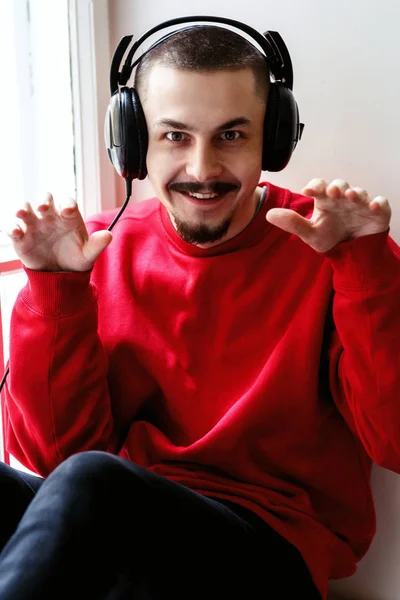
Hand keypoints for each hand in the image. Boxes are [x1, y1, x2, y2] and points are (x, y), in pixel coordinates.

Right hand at [8, 193, 111, 270]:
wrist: (60, 275)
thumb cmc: (76, 259)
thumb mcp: (88, 254)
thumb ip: (97, 244)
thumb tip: (109, 235)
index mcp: (68, 217)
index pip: (68, 204)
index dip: (67, 204)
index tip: (67, 210)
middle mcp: (50, 217)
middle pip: (45, 199)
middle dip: (43, 200)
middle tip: (43, 207)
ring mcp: (35, 225)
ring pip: (26, 209)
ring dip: (23, 208)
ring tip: (23, 213)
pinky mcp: (21, 238)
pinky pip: (14, 228)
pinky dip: (12, 227)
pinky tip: (17, 232)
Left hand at [266, 178, 390, 252]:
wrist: (351, 254)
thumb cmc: (330, 238)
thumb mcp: (310, 233)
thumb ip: (292, 223)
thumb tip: (268, 214)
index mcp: (326, 201)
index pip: (319, 186)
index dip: (315, 185)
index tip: (307, 190)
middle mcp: (343, 199)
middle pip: (340, 186)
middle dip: (337, 187)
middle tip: (332, 192)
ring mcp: (360, 204)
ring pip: (359, 192)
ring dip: (356, 193)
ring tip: (351, 196)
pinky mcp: (377, 213)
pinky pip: (380, 204)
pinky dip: (378, 203)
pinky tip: (373, 206)